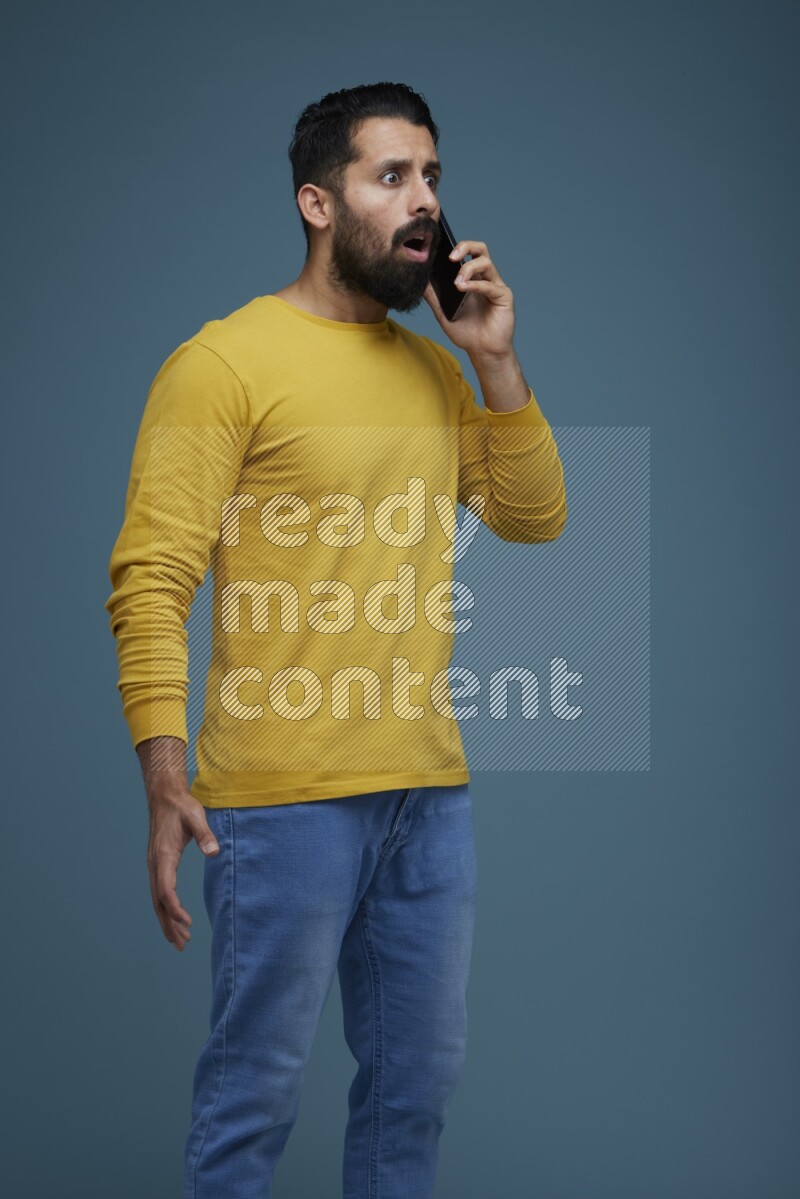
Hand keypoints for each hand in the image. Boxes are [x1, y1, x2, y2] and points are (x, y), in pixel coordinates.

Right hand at [146, 787, 218, 950]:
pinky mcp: (158, 865)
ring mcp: (154, 866)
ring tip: (180, 941)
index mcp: (163, 856)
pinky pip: (159, 893)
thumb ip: (205, 834)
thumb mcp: (196, 816)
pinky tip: (175, 918)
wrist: (165, 797)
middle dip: (169, 925)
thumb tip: (214, 851)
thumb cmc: (182, 806)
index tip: (187, 923)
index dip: (175, 909)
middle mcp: (155, 865)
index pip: (166, 890)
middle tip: (182, 945)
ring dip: (167, 921)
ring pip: (157, 901)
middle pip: (159, 902)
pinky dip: (166, 909)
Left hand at [423, 238, 515, 359]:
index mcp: (472, 279)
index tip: (439, 251)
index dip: (455, 247)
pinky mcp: (504, 296)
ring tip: (456, 282)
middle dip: (465, 246)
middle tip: (450, 257)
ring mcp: (495, 286)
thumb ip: (434, 298)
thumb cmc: (467, 333)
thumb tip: (420, 282)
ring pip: (486, 262)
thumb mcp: (444, 314)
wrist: (483, 352)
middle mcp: (484, 278)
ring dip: (468, 268)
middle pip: (480, 250)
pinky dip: (475, 285)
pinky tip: (463, 288)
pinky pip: (490, 285)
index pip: (467, 254)